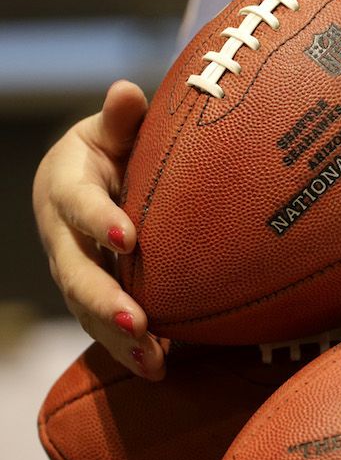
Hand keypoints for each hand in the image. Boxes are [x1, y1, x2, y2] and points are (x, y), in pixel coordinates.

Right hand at [33, 81, 165, 379]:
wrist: (86, 181)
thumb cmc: (108, 149)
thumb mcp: (111, 131)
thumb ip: (121, 120)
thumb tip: (127, 91)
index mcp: (67, 186)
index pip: (78, 204)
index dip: (99, 220)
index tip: (129, 238)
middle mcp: (63, 235)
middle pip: (76, 272)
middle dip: (106, 300)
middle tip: (140, 324)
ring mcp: (74, 268)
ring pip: (87, 308)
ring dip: (118, 338)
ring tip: (153, 361)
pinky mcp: (91, 293)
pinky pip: (104, 324)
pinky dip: (130, 348)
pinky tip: (159, 367)